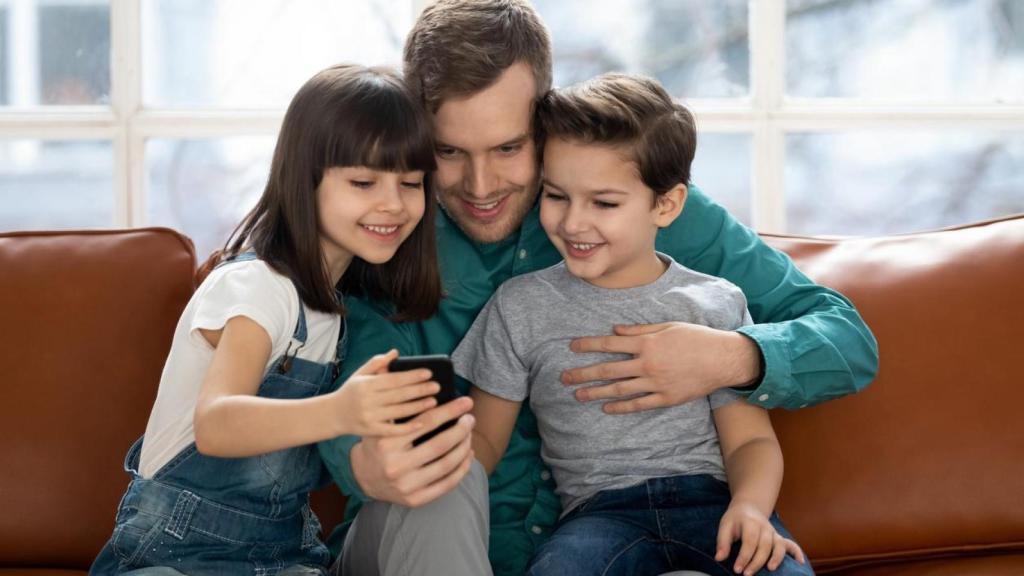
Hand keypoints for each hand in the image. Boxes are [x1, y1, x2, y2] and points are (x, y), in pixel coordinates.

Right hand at [332, 350, 439, 436]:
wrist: (332, 415)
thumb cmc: (351, 392)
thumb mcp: (360, 374)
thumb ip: (377, 363)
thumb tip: (395, 352)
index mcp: (366, 385)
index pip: (393, 379)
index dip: (412, 376)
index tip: (428, 373)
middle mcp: (367, 401)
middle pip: (398, 395)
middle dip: (419, 390)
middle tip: (436, 386)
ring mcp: (369, 417)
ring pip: (398, 412)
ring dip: (418, 407)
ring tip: (433, 401)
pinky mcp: (371, 431)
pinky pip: (392, 430)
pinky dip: (407, 427)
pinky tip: (421, 422)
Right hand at [351, 395, 475, 506]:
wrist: (362, 476)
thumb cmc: (378, 444)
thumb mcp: (382, 425)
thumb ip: (402, 411)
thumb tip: (436, 394)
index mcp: (387, 442)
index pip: (426, 422)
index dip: (450, 410)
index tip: (466, 402)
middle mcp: (396, 466)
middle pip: (440, 445)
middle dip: (461, 429)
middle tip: (471, 419)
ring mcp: (406, 486)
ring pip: (447, 465)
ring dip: (464, 448)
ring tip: (469, 435)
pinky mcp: (415, 500)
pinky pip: (446, 484)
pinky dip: (462, 469)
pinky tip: (467, 455)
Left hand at [562, 322, 760, 413]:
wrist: (723, 359)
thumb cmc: (695, 338)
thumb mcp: (667, 326)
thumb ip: (639, 330)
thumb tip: (614, 330)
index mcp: (646, 343)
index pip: (609, 344)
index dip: (588, 345)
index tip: (571, 347)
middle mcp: (647, 363)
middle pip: (608, 369)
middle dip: (583, 373)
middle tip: (564, 377)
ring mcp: (656, 382)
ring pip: (619, 389)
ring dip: (596, 392)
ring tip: (578, 395)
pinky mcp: (666, 398)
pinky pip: (639, 404)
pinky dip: (621, 407)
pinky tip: (606, 407)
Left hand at [715, 501, 804, 574]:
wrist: (748, 507)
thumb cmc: (735, 519)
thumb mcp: (725, 526)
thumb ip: (722, 542)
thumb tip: (719, 558)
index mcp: (750, 523)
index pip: (749, 541)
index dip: (744, 557)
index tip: (737, 570)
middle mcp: (765, 527)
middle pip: (764, 545)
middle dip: (756, 562)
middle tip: (747, 575)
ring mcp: (773, 532)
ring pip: (778, 545)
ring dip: (776, 558)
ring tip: (770, 570)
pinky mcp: (779, 537)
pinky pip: (791, 544)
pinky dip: (796, 552)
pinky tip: (800, 562)